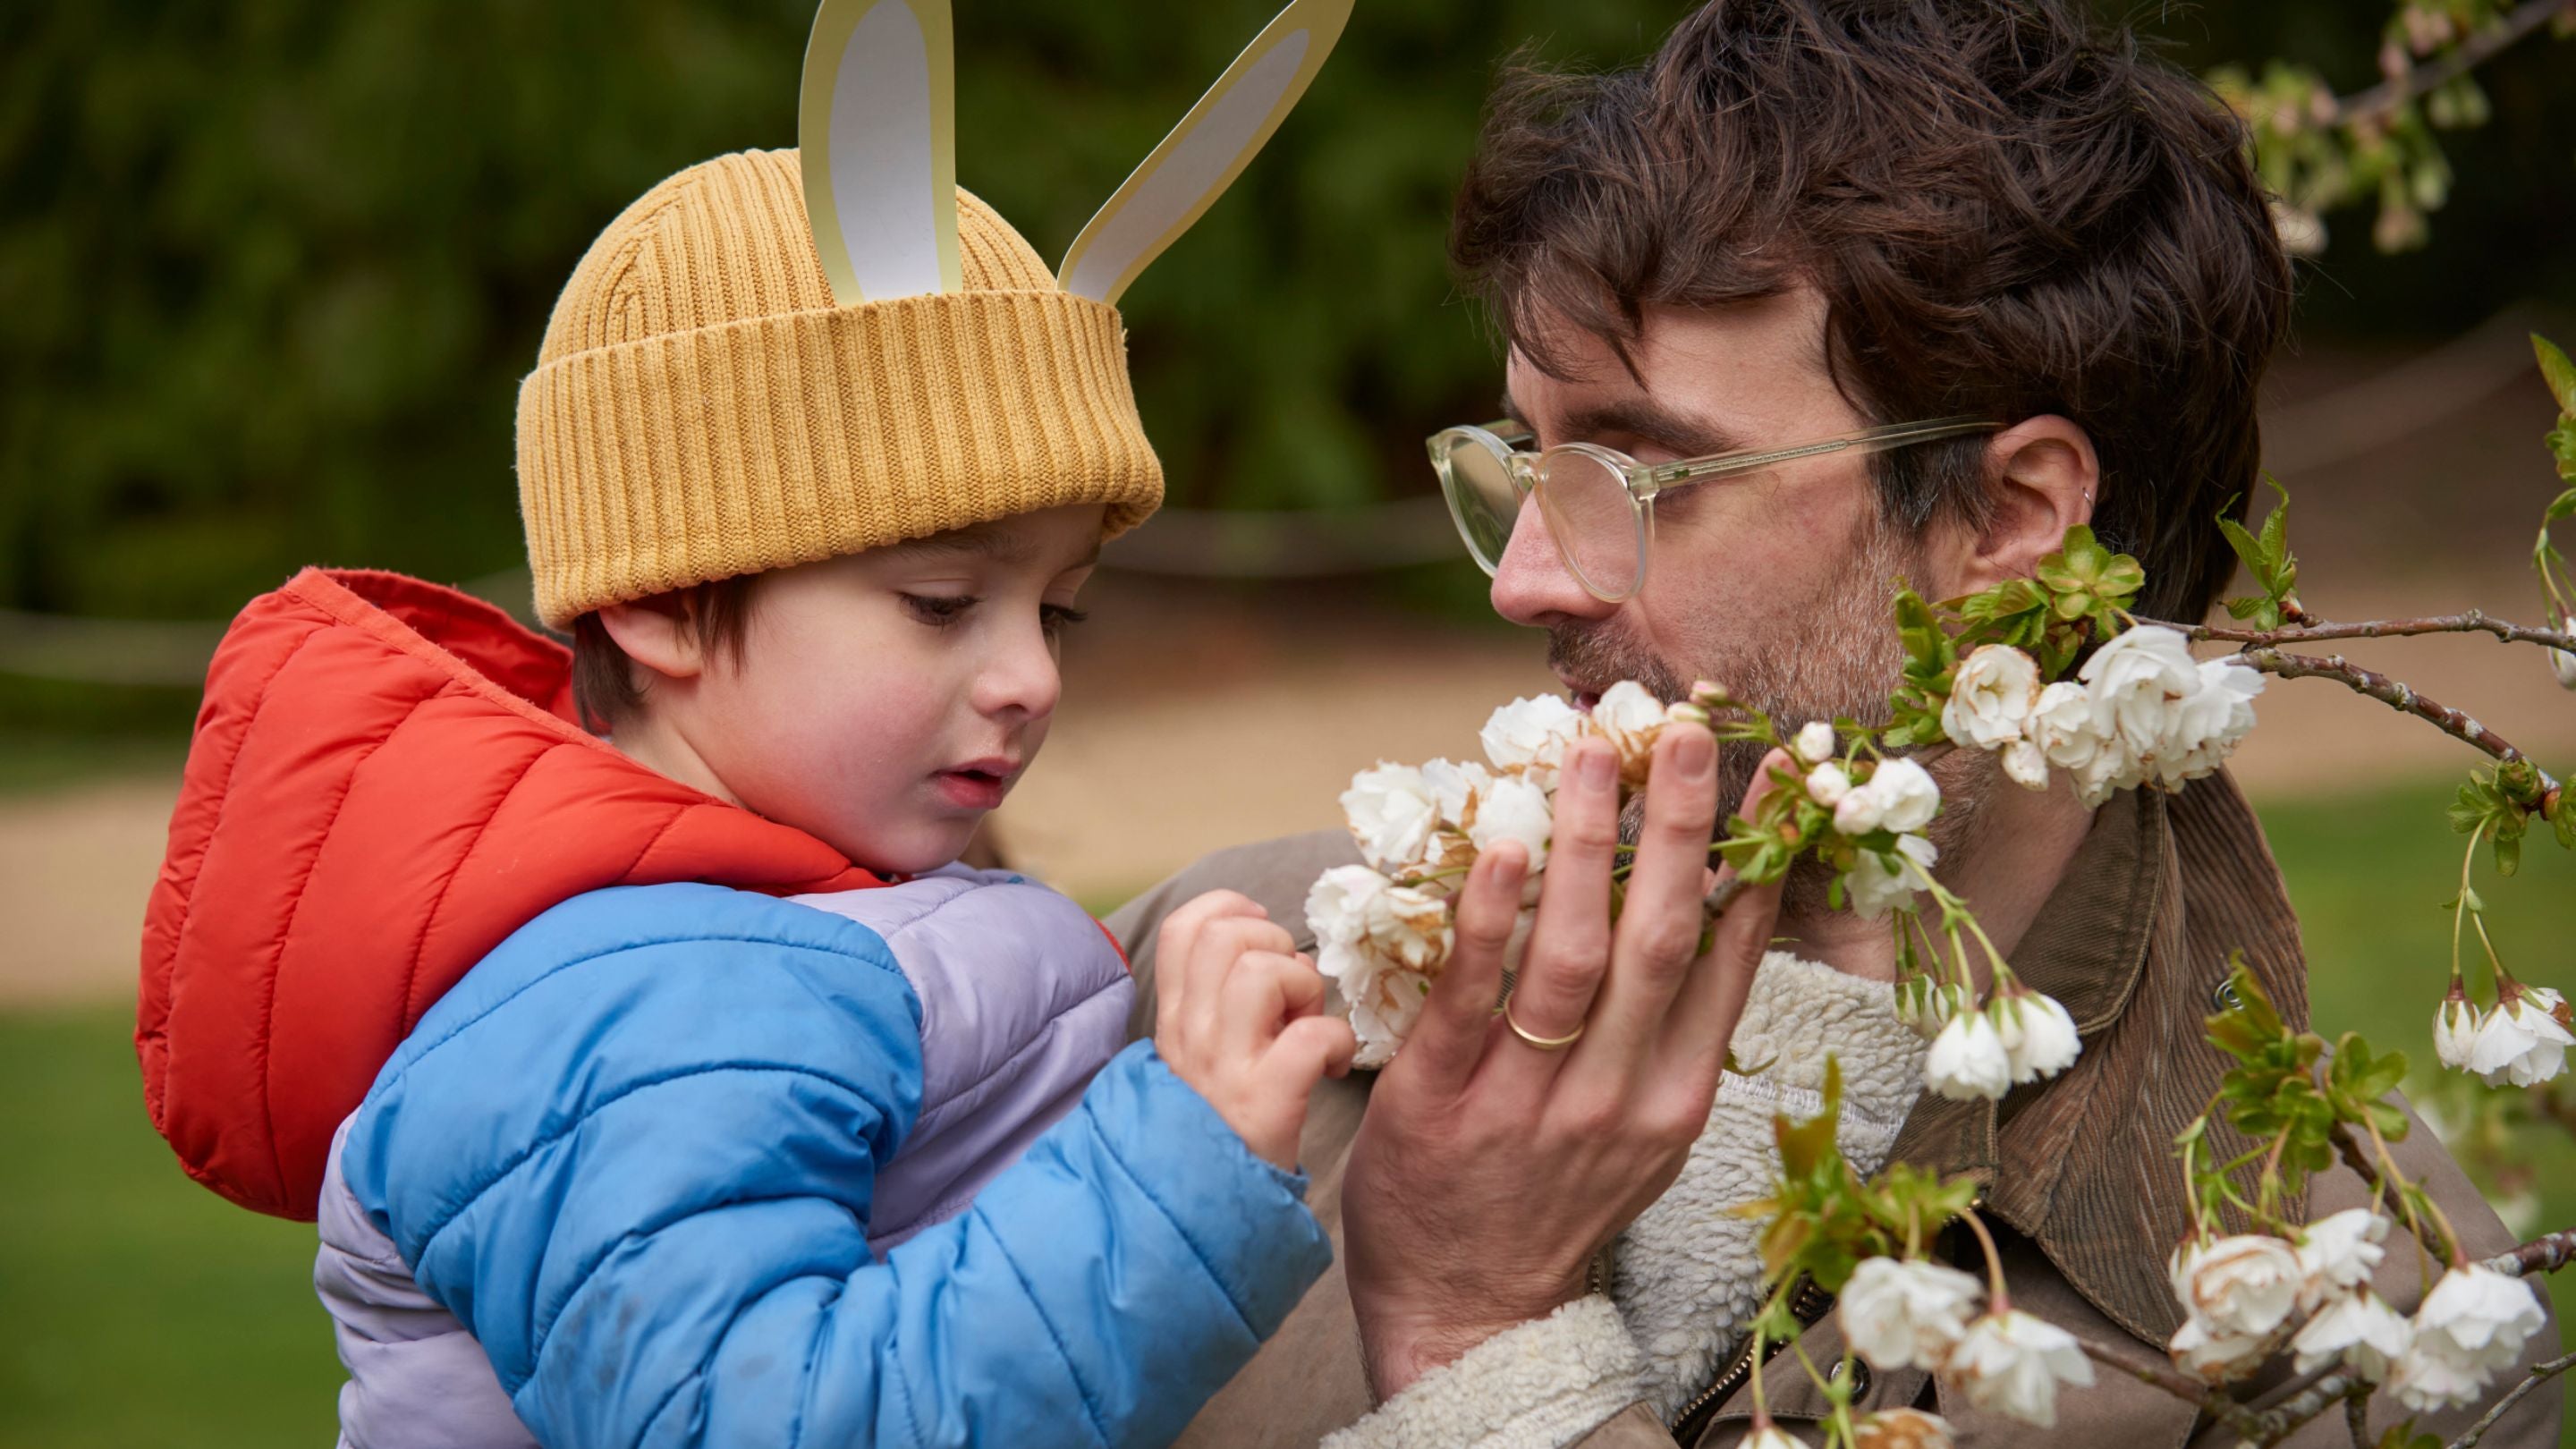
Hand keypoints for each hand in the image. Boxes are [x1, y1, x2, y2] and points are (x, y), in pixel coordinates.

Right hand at [1154, 890, 1358, 1169]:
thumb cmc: (1219, 1130)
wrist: (1203, 1215)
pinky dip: (1335, 1042)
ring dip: (1304, 988)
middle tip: (1292, 993)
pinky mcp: (1263, 1102)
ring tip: (1307, 1027)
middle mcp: (1190, 1034)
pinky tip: (1330, 1068)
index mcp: (1174, 1019)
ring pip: (1263, 972)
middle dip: (1276, 944)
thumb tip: (1280, 958)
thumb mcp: (1200, 1059)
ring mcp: (1223, 1066)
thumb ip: (1223, 1006)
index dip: (1231, 910)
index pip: (1184, 927)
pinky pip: (1309, 1036)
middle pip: (1226, 935)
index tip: (1263, 934)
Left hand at [1341, 726, 1786, 1396]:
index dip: (1752, 862)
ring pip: (1572, 957)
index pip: (1727, 961)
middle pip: (1660, 941)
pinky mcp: (1437, 1102)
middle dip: (1679, 828)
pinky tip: (1504, 848)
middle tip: (1688, 731)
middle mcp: (1616, 1097)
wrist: (1468, 1314)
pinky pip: (1471, 997)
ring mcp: (1528, 1101)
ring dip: (1587, 845)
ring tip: (1591, 755)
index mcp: (1676, 1098)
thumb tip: (1697, 910)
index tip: (1773, 776)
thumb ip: (1666, 1033)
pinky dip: (1491, 918)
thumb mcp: (1640, 1131)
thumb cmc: (1554, 1204)